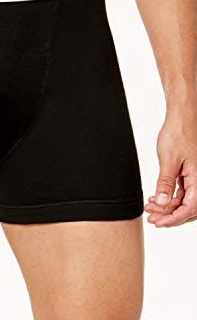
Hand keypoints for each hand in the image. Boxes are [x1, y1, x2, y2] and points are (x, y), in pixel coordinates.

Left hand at [145, 103, 196, 227]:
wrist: (181, 119)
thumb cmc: (178, 134)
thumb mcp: (168, 159)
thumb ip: (165, 182)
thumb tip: (162, 203)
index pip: (190, 208)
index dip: (174, 218)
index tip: (159, 223)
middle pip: (188, 208)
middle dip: (169, 215)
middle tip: (152, 218)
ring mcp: (195, 178)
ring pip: (184, 201)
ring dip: (168, 207)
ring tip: (150, 208)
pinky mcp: (188, 174)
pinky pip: (182, 192)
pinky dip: (169, 197)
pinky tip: (156, 198)